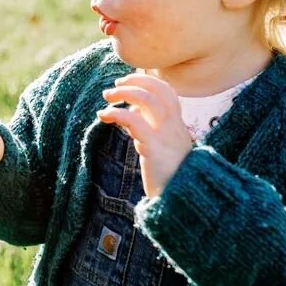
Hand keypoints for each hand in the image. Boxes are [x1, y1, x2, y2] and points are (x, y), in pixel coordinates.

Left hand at [98, 73, 193, 197]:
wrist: (181, 203)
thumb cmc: (169, 178)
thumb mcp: (162, 149)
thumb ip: (151, 130)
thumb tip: (134, 114)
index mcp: (178, 127)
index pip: (168, 92)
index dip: (147, 81)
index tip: (127, 82)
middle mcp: (175, 128)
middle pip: (160, 90)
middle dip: (135, 81)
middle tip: (114, 87)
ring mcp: (166, 137)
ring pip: (148, 100)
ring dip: (124, 93)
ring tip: (107, 97)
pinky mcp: (154, 149)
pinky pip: (135, 122)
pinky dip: (117, 113)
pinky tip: (104, 115)